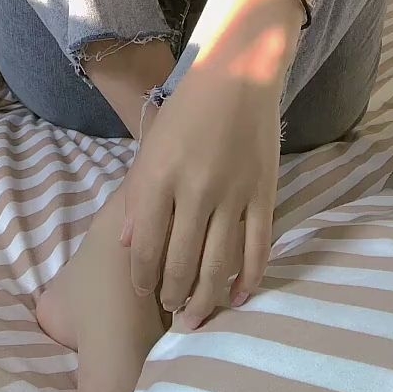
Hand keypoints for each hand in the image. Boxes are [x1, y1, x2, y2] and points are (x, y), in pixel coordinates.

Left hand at [120, 62, 280, 329]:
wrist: (239, 74)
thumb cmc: (188, 108)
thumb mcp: (151, 146)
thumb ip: (138, 197)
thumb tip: (129, 245)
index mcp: (160, 177)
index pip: (146, 245)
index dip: (143, 278)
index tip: (143, 293)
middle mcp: (195, 190)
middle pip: (181, 262)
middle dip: (173, 296)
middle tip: (171, 314)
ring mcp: (233, 194)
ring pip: (218, 264)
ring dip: (206, 298)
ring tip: (197, 316)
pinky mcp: (264, 194)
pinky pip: (257, 247)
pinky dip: (249, 278)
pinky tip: (240, 297)